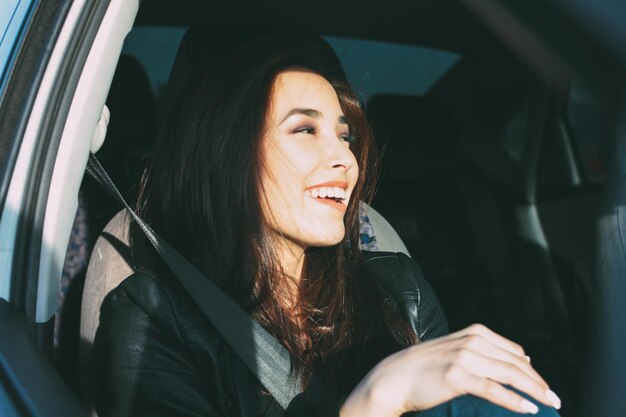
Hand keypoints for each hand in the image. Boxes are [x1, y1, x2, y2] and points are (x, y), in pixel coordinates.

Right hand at [340, 324, 560, 416]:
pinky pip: (493, 389)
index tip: (545, 387)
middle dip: (539, 383)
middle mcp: (471, 340)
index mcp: (474, 332)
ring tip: (549, 404)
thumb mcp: (456, 350)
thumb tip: (521, 359)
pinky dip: (514, 400)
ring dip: (534, 391)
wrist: (394, 377)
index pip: (515, 352)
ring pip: (509, 375)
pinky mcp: (457, 375)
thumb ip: (484, 351)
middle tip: (555, 399)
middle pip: (516, 363)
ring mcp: (463, 356)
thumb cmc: (425, 368)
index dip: (533, 371)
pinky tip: (528, 409)